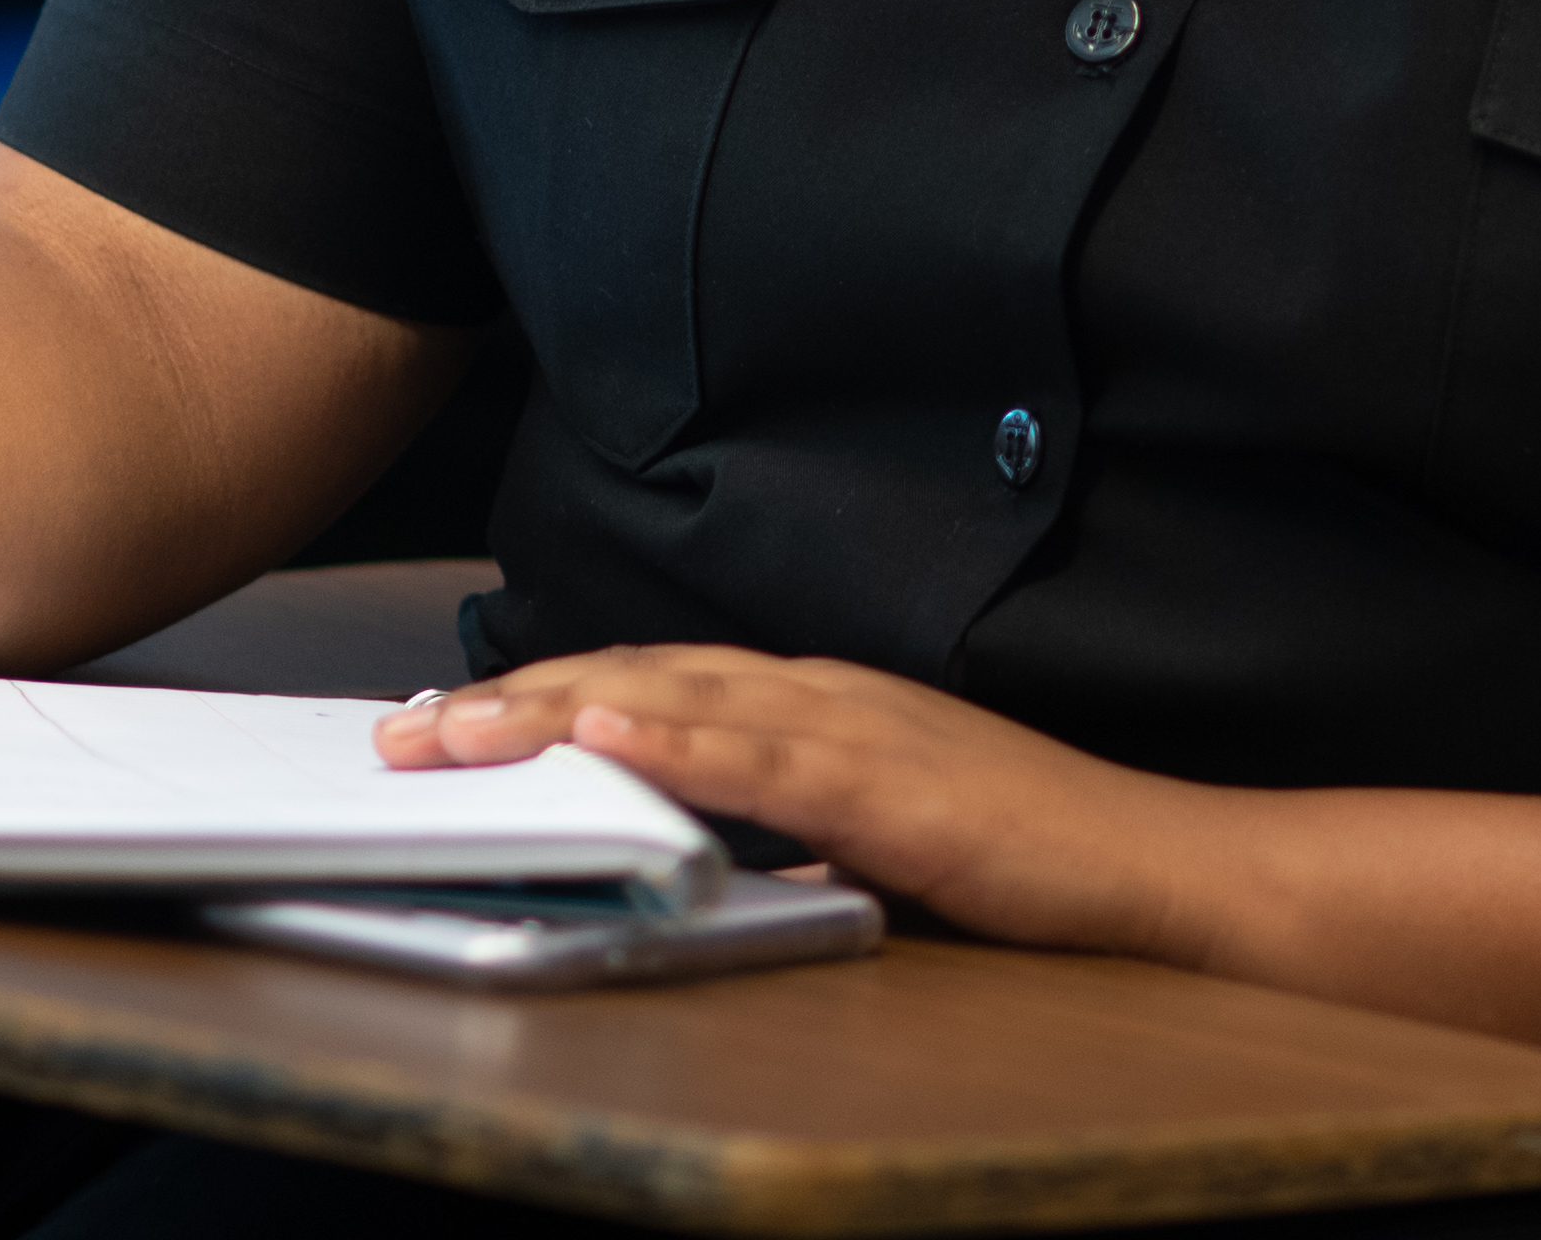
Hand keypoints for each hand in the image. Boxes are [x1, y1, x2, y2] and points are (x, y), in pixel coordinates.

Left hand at [379, 647, 1229, 959]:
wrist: (1141, 862)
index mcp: (809, 702)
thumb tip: (688, 848)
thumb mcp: (867, 833)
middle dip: (510, 698)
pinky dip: (677, 742)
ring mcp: (851, 728)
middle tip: (399, 727)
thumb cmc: (1015, 854)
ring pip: (675, 703)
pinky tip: (608, 737)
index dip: (538, 695)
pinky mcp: (886, 783)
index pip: (647, 684)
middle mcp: (817, 693)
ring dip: (556, 712)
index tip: (443, 718)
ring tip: (457, 728)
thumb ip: (779, 827)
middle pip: (635, 678)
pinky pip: (763, 759)